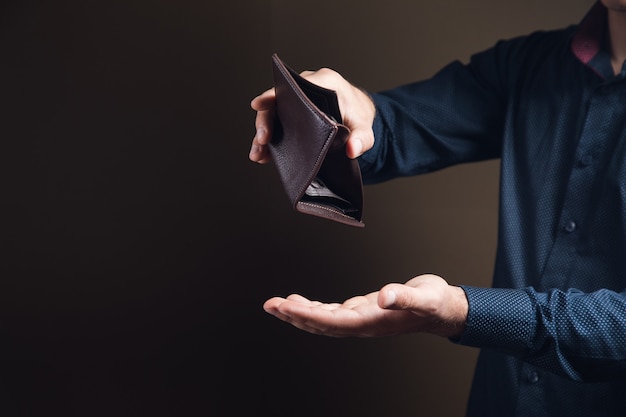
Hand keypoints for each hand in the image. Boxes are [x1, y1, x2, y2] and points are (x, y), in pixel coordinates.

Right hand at [249, 68, 376, 162]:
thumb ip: (362, 138)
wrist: (358, 115)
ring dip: (264, 133)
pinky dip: (270, 139)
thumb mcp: (365, 127)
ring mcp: (297, 101)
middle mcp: (306, 88)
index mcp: (323, 82)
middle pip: (278, 101)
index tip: (258, 104)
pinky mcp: (293, 114)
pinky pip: (278, 123)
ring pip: (274, 114)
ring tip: (258, 154)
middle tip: (262, 141)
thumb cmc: (359, 115)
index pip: (294, 86)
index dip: (272, 95)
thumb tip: (353, 150)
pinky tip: (263, 155)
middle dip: (266, 121)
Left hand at [263, 274, 468, 338]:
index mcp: (373, 321)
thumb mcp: (424, 297)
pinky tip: (302, 304)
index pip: (333, 322)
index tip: (285, 307)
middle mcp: (363, 324)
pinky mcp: (361, 311)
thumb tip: (384, 296)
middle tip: (270, 305)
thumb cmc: (435, 303)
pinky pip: (331, 314)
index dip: (307, 316)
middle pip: (321, 325)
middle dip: (294, 315)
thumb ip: (404, 297)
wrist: (443, 308)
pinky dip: (314, 309)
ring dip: (299, 313)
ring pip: (323, 320)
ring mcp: (361, 319)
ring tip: (277, 305)